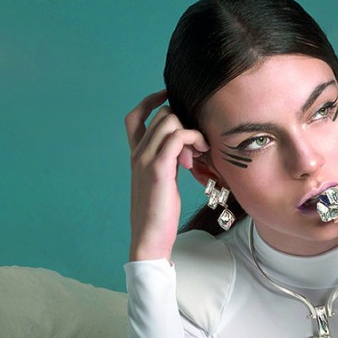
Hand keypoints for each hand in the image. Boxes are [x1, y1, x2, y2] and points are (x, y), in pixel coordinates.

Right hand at [124, 91, 209, 260]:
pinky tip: (201, 154)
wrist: (149, 238)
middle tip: (199, 146)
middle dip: (185, 123)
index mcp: (136, 155)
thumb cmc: (159, 214)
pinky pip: (177, 138)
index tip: (172, 99)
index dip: (151, 101)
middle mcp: (138, 153)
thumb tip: (188, 149)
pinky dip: (193, 139)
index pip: (135, 116)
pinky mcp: (158, 169)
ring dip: (192, 131)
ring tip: (202, 151)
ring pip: (170, 121)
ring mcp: (145, 160)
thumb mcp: (163, 181)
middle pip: (161, 114)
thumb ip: (169, 162)